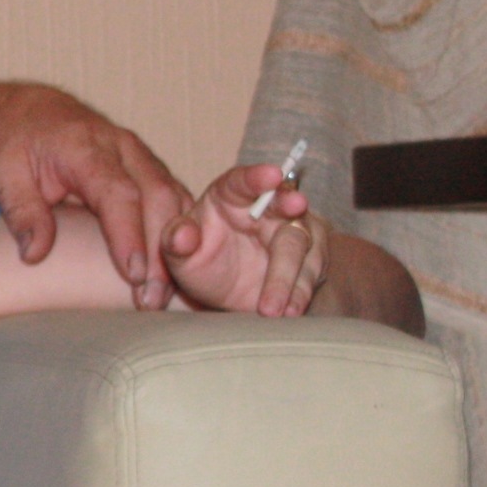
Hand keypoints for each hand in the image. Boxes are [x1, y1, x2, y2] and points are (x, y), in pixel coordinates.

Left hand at [0, 82, 191, 308]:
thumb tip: (35, 254)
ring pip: (173, 198)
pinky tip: (175, 270)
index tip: (134, 275)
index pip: (117, 193)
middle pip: (156, 197)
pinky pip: (173, 199)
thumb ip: (21, 212)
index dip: (129, 235)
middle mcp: (121, 147)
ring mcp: (139, 156)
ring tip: (164, 295)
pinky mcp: (146, 168)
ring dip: (175, 247)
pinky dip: (179, 234)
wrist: (23, 110)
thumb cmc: (11, 143)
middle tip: (153, 300)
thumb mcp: (2, 175)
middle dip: (161, 251)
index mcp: (85, 146)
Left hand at [162, 164, 329, 315]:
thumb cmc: (201, 258)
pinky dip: (299, 294)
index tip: (272, 174)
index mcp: (232, 195)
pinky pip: (309, 275)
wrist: (226, 291)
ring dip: (288, 276)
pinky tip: (290, 311)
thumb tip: (182, 235)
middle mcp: (268, 208)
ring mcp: (293, 232)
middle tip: (296, 204)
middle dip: (289, 206)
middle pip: (282, 207)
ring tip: (274, 306)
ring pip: (298, 246)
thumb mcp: (180, 254)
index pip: (244, 180)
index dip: (257, 176)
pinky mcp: (309, 260)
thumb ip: (176, 241)